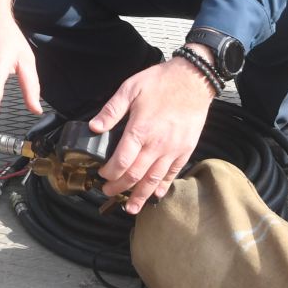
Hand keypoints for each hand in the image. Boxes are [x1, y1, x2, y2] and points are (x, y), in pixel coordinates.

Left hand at [89, 60, 214, 213]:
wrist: (193, 79)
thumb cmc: (161, 82)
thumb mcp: (130, 88)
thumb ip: (111, 110)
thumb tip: (94, 127)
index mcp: (140, 130)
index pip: (121, 161)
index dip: (109, 173)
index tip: (102, 175)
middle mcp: (157, 144)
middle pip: (135, 175)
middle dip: (119, 187)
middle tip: (108, 192)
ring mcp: (173, 149)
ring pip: (154, 179)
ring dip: (140, 196)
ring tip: (130, 207)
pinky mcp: (185, 150)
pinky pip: (172, 173)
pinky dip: (163, 186)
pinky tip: (156, 194)